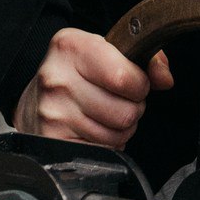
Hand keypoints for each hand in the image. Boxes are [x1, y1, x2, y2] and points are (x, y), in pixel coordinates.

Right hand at [12, 28, 173, 147]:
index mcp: (71, 47)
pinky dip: (106, 145)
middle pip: (126, 112)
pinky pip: (102, 152)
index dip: (140, 85)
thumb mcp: (106, 51)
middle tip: (118, 101)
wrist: (34, 99)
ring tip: (105, 114)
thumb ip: (145, 58)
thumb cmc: (76, 73)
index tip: (133, 83)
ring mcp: (53, 113)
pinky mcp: (53, 140)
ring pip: (117, 135)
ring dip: (120, 129)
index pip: (125, 78)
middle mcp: (58, 79)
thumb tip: (165, 79)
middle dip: (132, 110)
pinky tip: (93, 129)